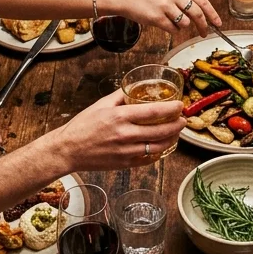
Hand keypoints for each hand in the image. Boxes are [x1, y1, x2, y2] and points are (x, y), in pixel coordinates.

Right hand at [50, 90, 185, 169]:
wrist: (69, 150)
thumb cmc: (82, 126)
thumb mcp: (101, 105)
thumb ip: (120, 96)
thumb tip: (135, 89)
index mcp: (119, 117)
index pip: (154, 112)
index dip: (171, 109)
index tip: (180, 106)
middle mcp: (125, 135)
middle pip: (161, 131)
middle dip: (177, 125)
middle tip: (183, 120)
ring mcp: (127, 152)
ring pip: (159, 147)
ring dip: (172, 139)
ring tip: (176, 132)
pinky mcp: (126, 164)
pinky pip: (149, 159)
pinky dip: (159, 152)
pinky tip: (162, 145)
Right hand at [101, 0, 220, 35]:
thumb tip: (200, 13)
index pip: (202, 0)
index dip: (212, 14)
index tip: (218, 23)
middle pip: (197, 13)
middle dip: (203, 26)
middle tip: (204, 33)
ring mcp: (165, 5)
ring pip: (185, 23)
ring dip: (181, 26)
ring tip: (170, 20)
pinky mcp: (158, 17)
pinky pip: (173, 30)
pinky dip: (172, 30)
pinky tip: (163, 23)